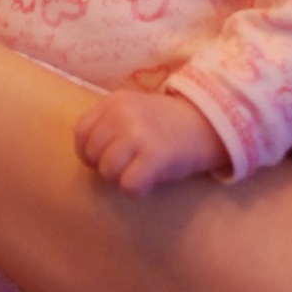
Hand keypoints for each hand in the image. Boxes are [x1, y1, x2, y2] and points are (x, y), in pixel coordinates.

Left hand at [73, 89, 228, 195]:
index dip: (90, 152)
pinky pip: (129, 185)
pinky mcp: (155, 156)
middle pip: (93, 156)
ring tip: (141, 170)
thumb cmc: (167, 123)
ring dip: (122, 178)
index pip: (81, 133)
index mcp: (114, 101)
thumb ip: (108, 124)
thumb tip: (87, 156)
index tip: (107, 157)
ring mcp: (138, 134)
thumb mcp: (132, 110)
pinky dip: (138, 189)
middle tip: (130, 165)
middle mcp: (122, 114)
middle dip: (107, 167)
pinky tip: (151, 180)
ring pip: (108, 172)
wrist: (209, 123)